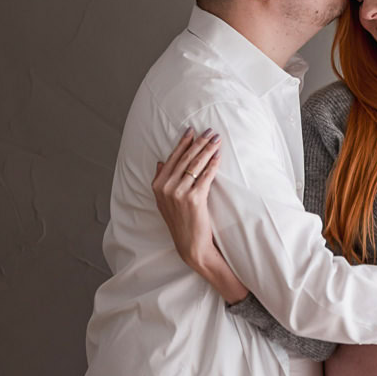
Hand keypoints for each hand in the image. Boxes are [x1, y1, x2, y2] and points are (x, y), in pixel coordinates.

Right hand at [152, 128, 248, 302]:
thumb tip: (161, 161)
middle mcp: (166, 188)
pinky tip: (219, 155)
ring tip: (216, 139)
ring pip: (195, 164)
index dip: (183, 143)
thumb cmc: (180, 221)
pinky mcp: (194, 198)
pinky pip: (206, 176)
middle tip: (209, 131)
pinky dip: (213, 164)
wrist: (190, 244)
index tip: (192, 130)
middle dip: (198, 142)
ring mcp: (179, 193)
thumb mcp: (163, 201)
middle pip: (185, 158)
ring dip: (207, 149)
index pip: (173, 158)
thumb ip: (161, 180)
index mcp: (157, 185)